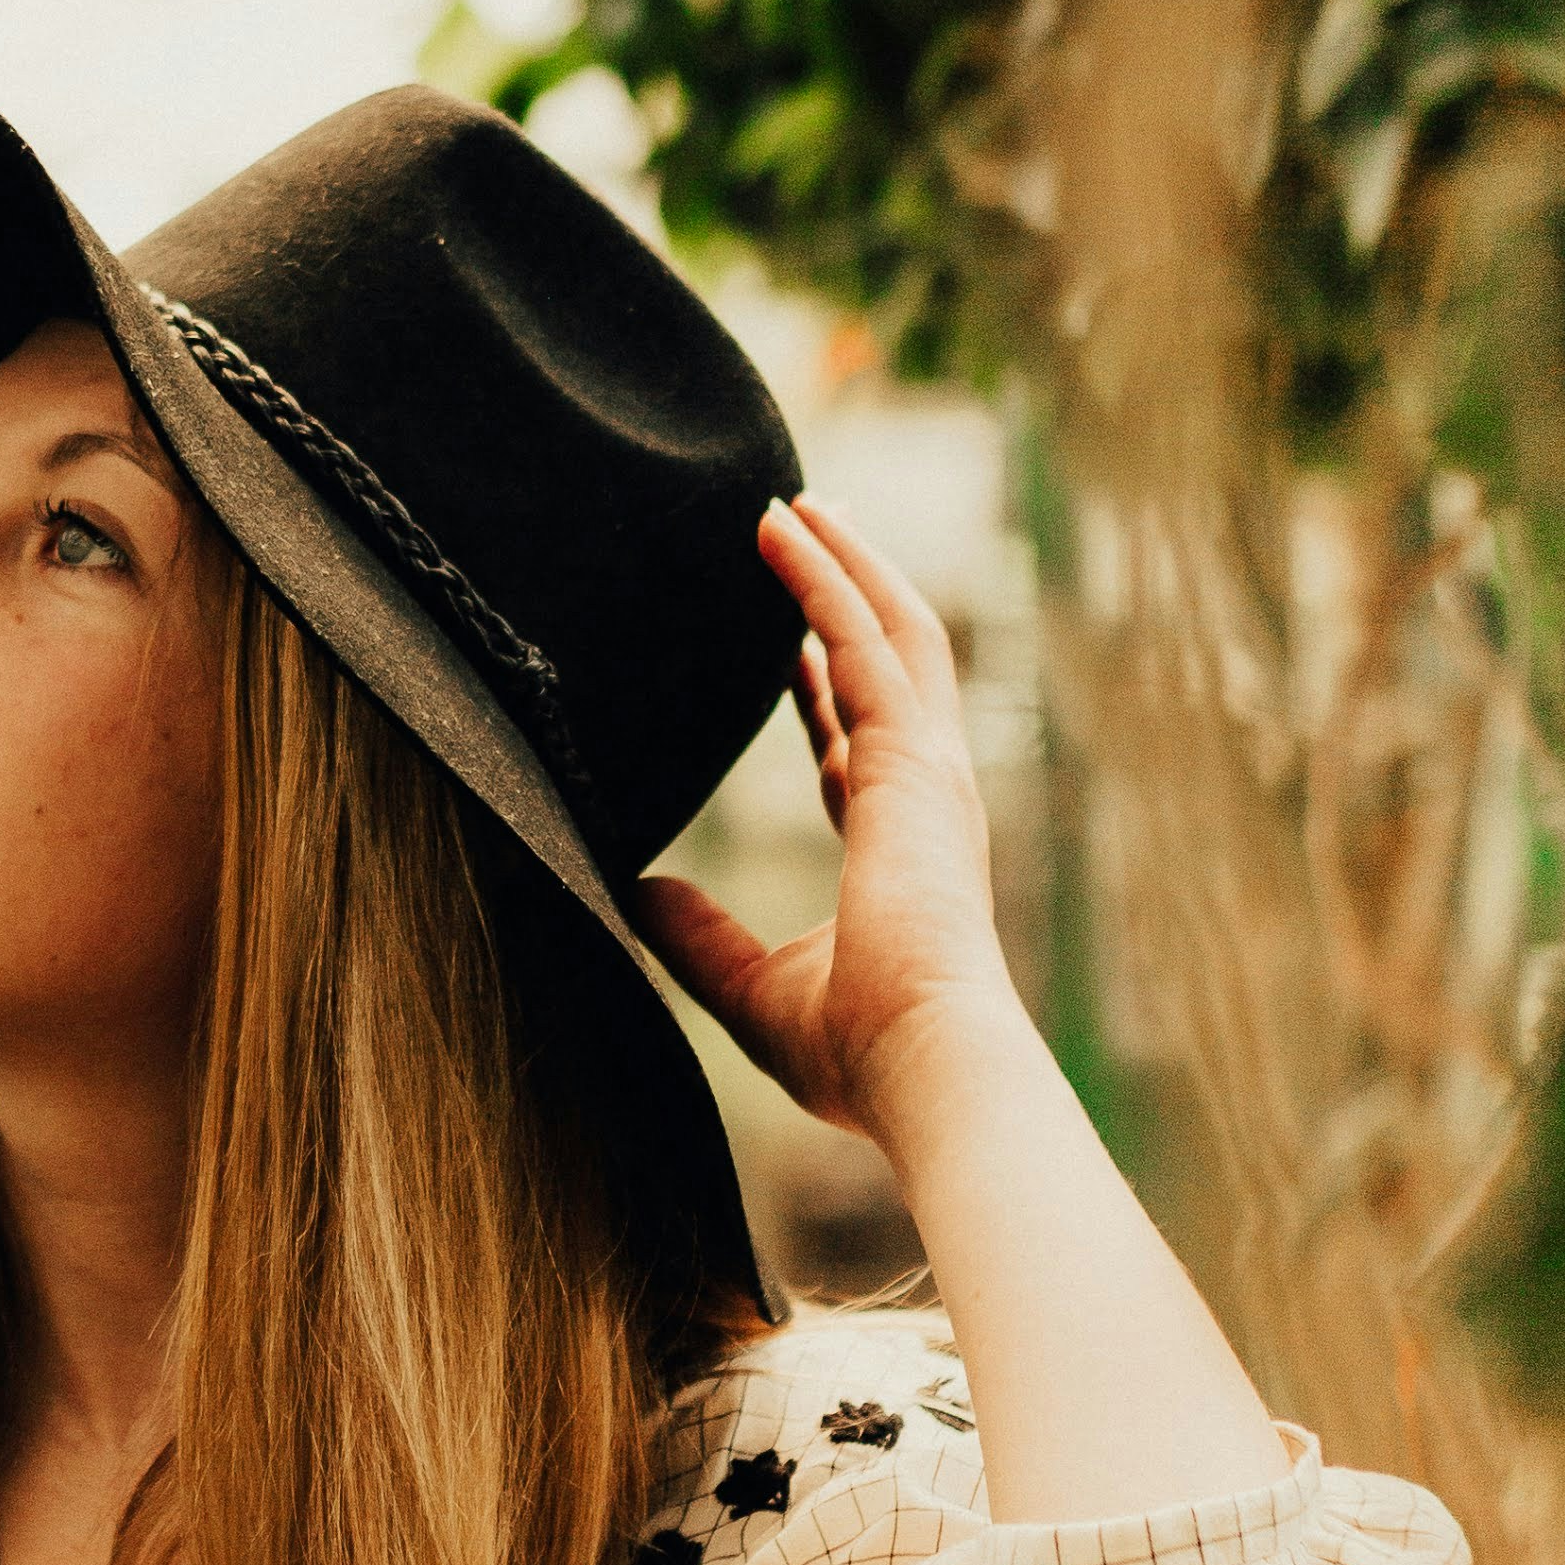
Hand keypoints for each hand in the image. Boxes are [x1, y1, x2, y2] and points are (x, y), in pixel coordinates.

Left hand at [633, 495, 1027, 1153]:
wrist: (923, 1064)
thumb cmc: (858, 1050)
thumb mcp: (752, 988)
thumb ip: (697, 936)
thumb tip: (637, 891)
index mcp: (896, 844)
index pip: (857, 739)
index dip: (825, 685)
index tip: (789, 645)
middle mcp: (922, 794)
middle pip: (890, 661)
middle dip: (848, 591)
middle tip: (805, 527)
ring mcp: (928, 769)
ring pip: (890, 627)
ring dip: (841, 559)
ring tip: (793, 501)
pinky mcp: (913, 756)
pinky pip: (867, 637)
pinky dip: (825, 576)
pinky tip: (784, 528)